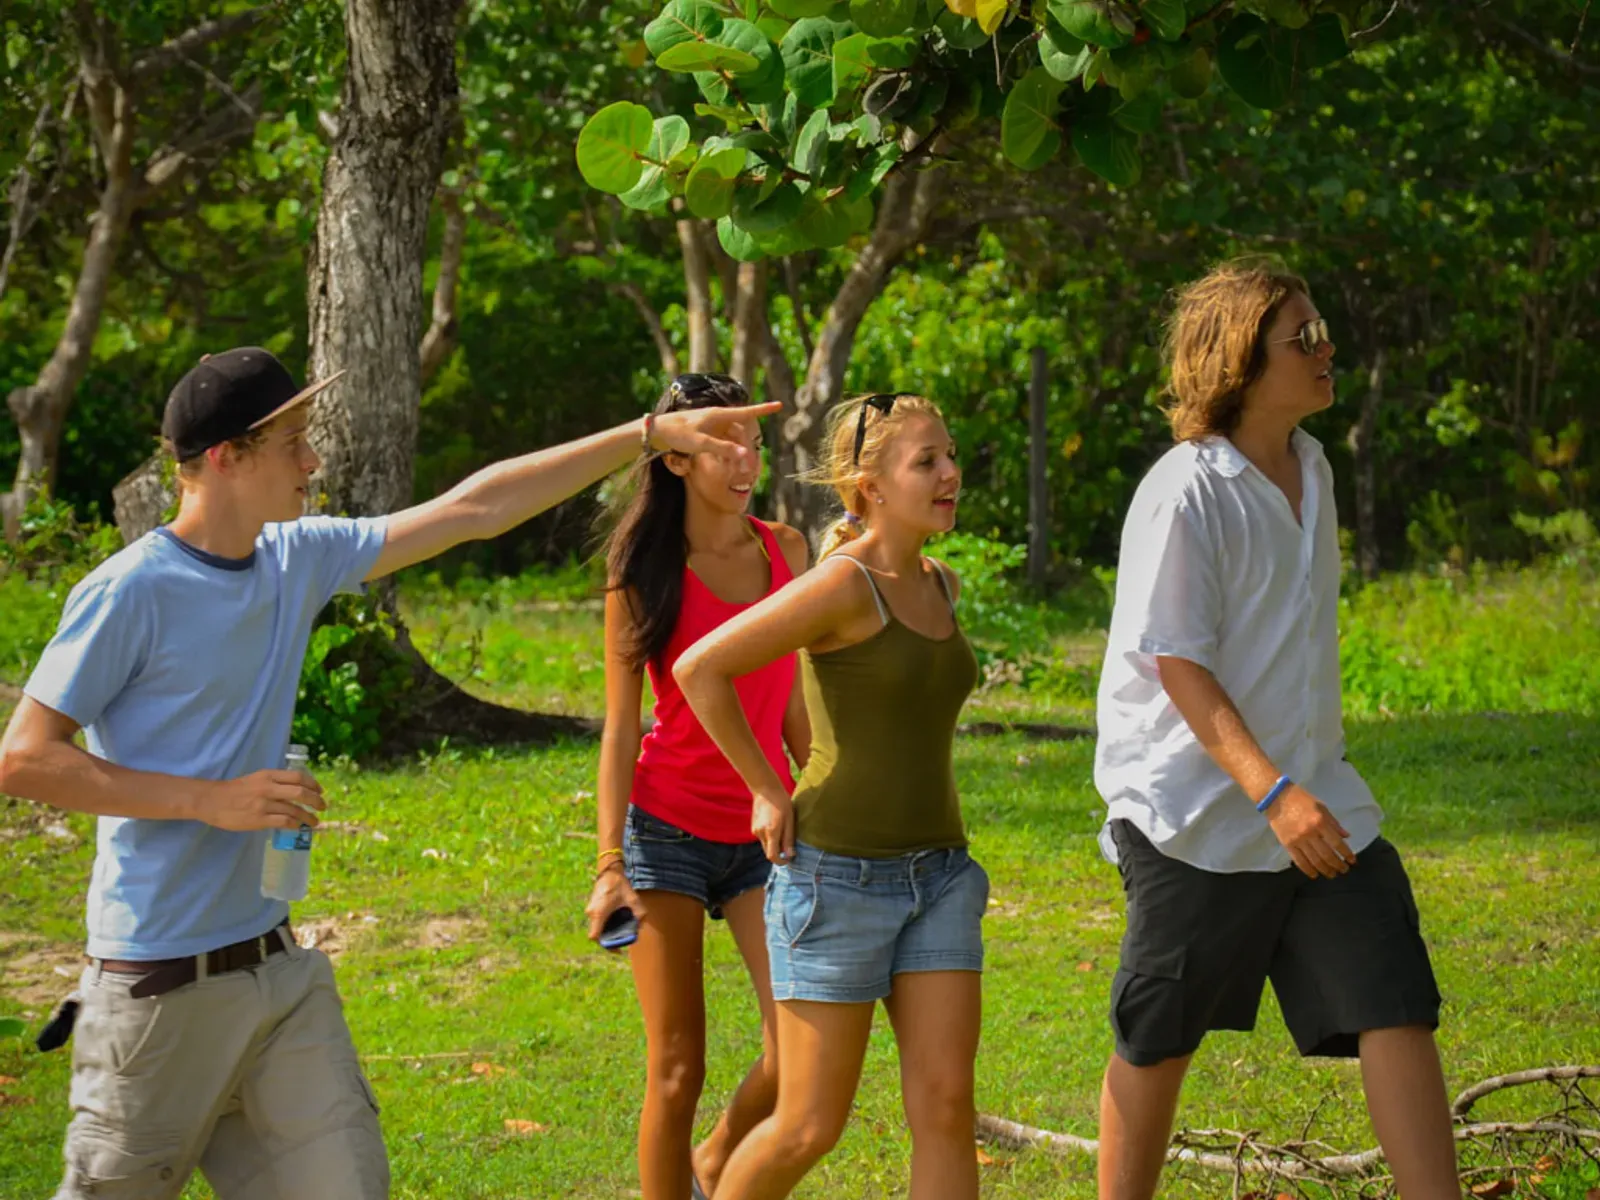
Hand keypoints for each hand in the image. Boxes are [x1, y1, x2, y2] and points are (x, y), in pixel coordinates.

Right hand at [205, 769, 324, 832]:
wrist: (211, 801)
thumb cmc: (234, 790)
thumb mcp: (256, 779)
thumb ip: (275, 782)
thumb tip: (296, 789)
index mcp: (268, 775)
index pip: (298, 777)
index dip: (313, 784)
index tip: (320, 791)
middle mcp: (268, 788)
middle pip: (300, 793)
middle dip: (316, 801)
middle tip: (322, 807)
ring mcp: (263, 805)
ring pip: (294, 810)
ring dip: (308, 817)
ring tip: (315, 822)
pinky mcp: (258, 820)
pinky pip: (284, 822)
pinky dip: (295, 825)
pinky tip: (298, 827)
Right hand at [585, 862, 644, 940]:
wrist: (609, 872)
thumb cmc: (621, 885)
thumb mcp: (634, 900)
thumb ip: (639, 915)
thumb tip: (639, 927)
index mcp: (599, 913)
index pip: (595, 937)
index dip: (604, 945)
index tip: (616, 948)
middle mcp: (592, 913)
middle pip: (596, 935)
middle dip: (607, 941)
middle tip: (620, 944)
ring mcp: (590, 910)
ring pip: (596, 928)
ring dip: (606, 933)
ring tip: (619, 933)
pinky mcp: (592, 907)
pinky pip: (596, 921)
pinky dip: (604, 925)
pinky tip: (615, 923)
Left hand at [652, 402, 781, 469]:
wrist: (657, 431)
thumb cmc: (677, 434)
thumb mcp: (701, 443)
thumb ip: (724, 449)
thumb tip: (745, 456)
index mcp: (719, 415)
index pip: (747, 412)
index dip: (764, 409)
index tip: (780, 405)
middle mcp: (718, 418)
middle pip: (742, 432)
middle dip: (748, 450)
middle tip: (749, 471)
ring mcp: (713, 425)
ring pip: (734, 438)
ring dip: (738, 454)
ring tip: (740, 473)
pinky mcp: (707, 432)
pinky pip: (725, 442)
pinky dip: (729, 453)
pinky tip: (728, 465)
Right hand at [752, 791, 794, 864]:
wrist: (766, 789)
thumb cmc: (781, 802)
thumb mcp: (790, 820)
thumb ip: (789, 839)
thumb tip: (790, 855)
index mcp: (771, 832)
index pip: (772, 856)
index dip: (781, 861)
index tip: (789, 860)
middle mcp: (760, 833)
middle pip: (768, 852)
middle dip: (778, 852)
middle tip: (789, 845)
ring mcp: (755, 830)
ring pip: (765, 845)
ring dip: (774, 844)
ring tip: (782, 830)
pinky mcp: (753, 827)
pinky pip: (762, 838)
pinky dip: (769, 837)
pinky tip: (775, 825)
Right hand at [1264, 784, 1354, 878]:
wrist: (1276, 797)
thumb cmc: (1301, 799)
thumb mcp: (1321, 806)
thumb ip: (1334, 823)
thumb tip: (1346, 837)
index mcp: (1320, 822)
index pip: (1337, 843)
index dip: (1347, 854)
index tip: (1353, 861)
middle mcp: (1310, 833)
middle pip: (1327, 855)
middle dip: (1338, 865)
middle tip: (1344, 870)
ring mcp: (1297, 840)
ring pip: (1314, 861)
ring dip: (1325, 870)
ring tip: (1332, 874)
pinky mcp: (1287, 844)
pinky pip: (1299, 861)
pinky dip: (1308, 870)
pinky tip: (1315, 874)